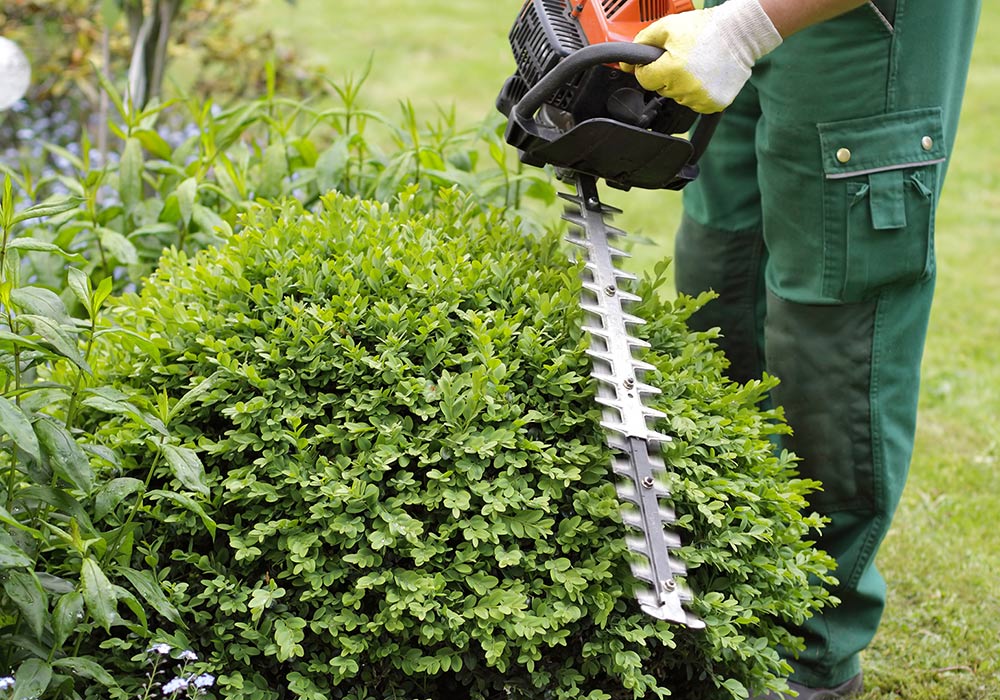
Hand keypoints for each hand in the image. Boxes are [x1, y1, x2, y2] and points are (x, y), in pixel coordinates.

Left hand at [620, 0, 781, 113]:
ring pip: (677, 98)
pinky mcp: (714, 105)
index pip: (644, 79)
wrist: (740, 33)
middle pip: (661, 89)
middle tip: (682, 58)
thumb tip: (625, 62)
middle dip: (666, 75)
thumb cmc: (705, 28)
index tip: (657, 60)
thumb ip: (642, 42)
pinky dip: (697, 93)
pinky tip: (705, 76)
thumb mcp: (668, 27)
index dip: (648, 68)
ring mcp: (701, 99)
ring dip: (681, 85)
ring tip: (696, 66)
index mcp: (672, 70)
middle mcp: (686, 88)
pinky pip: (695, 104)